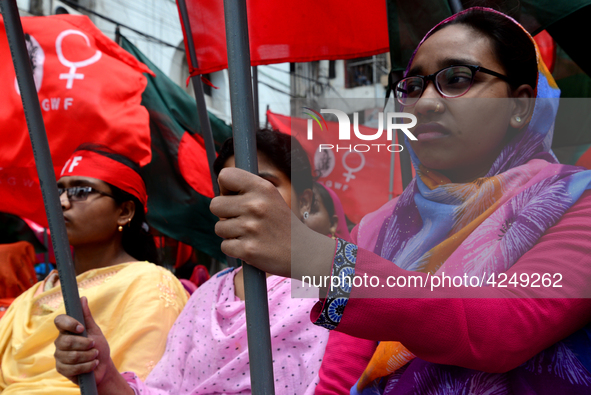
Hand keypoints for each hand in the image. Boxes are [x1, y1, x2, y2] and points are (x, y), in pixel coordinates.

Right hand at [54, 296, 111, 385]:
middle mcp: (60, 342)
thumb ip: (87, 316)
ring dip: (89, 356)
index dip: (69, 323)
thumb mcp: (95, 331)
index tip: (81, 328)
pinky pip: (73, 368)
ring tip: (95, 355)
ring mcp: (59, 356)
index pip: (59, 321)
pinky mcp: (61, 369)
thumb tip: (82, 298)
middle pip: (66, 341)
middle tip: (94, 345)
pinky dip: (88, 366)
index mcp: (67, 330)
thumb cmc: (98, 347)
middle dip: (85, 344)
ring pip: (72, 356)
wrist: (102, 367)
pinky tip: (93, 364)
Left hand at [211, 167, 335, 279]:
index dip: (226, 188)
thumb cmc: (281, 224)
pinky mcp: (247, 250)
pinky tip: (251, 246)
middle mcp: (256, 205)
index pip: (225, 175)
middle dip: (224, 214)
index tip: (235, 197)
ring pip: (219, 227)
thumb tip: (220, 186)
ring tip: (251, 234)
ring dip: (230, 233)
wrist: (303, 252)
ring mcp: (251, 228)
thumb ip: (248, 190)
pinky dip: (235, 249)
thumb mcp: (272, 197)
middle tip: (242, 220)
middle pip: (215, 204)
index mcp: (263, 188)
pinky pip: (225, 246)